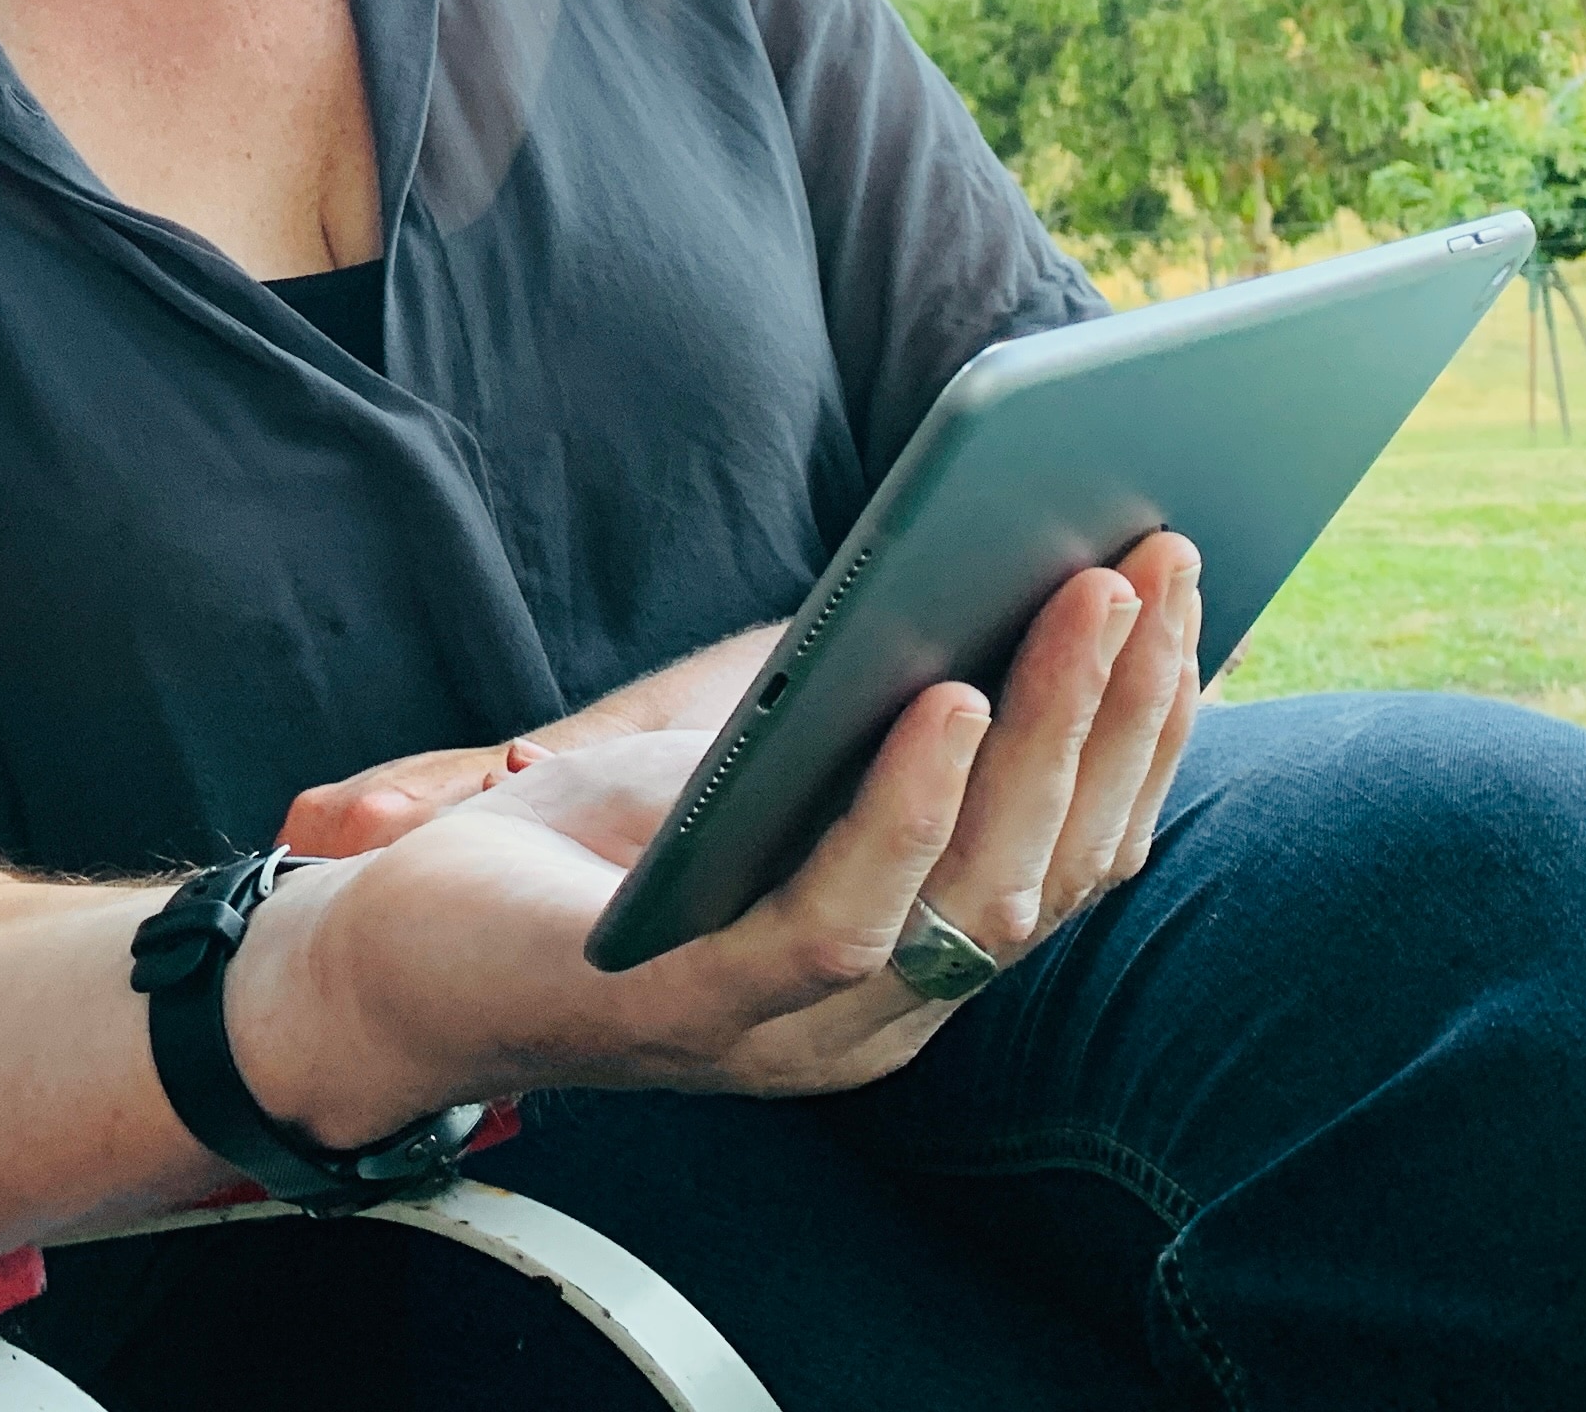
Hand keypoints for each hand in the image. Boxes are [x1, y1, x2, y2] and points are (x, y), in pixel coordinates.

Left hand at [226, 532, 1203, 1137]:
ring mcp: (796, 1032)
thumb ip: (871, 707)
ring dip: (1049, 737)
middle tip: (1161, 553)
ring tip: (1082, 593)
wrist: (397, 948)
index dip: (1149, 729)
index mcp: (918, 956)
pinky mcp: (690, 1013)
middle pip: (1056, 867)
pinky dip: (903, 812)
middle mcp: (884, 1017)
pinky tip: (943, 700)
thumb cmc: (592, 844)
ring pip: (974, 898)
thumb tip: (993, 562)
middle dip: (1124, 706)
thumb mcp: (756, 757)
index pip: (1080, 853)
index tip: (1188, 589)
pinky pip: (836, 926)